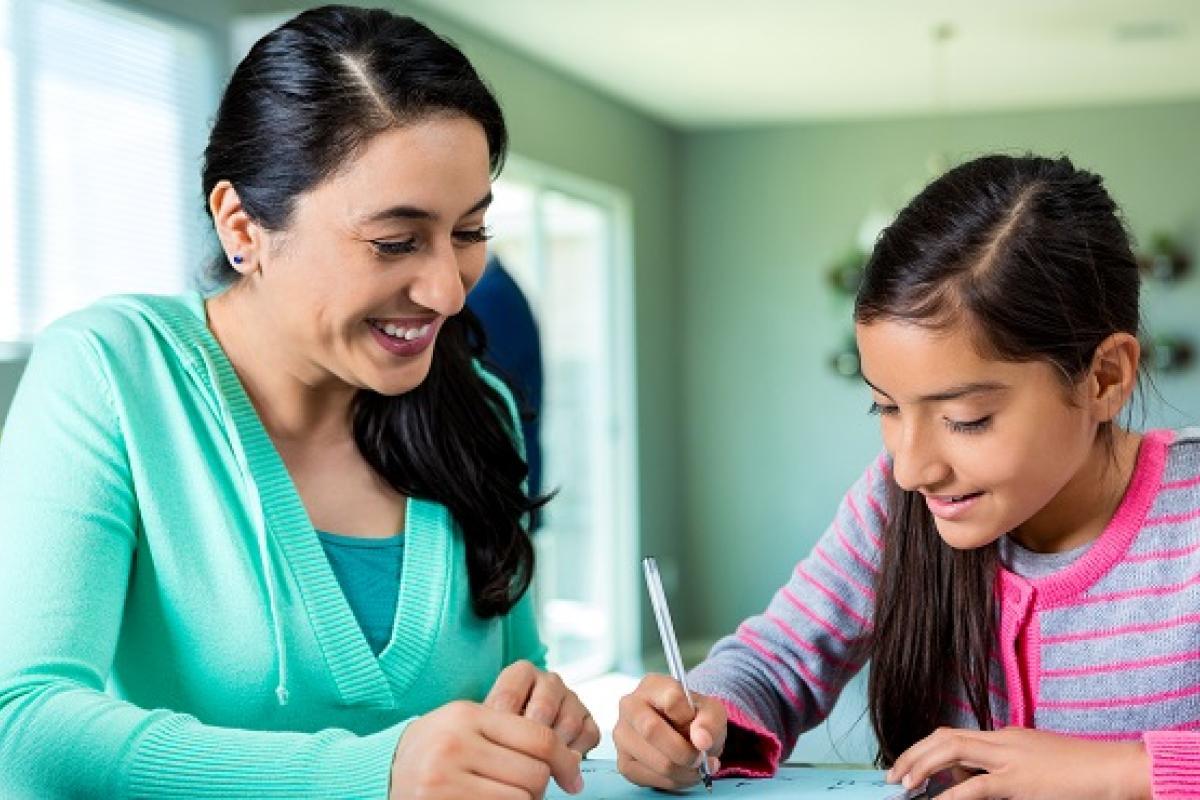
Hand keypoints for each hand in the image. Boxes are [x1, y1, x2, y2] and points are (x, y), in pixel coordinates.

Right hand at [389, 700, 582, 798]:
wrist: (385, 768)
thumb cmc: (438, 746)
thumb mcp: (468, 723)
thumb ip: (510, 730)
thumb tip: (568, 761)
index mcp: (468, 715)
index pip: (539, 738)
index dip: (566, 761)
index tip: (573, 776)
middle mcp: (455, 744)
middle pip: (534, 774)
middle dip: (541, 786)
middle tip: (529, 788)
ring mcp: (444, 779)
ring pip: (521, 799)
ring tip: (504, 795)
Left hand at [484, 660, 600, 754]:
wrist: (517, 737)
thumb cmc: (500, 728)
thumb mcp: (488, 722)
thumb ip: (493, 725)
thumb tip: (495, 745)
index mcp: (521, 674)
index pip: (510, 695)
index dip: (500, 726)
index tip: (495, 747)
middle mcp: (549, 681)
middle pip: (543, 709)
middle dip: (531, 739)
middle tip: (521, 759)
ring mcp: (571, 698)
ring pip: (568, 724)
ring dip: (554, 750)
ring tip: (538, 765)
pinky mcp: (587, 718)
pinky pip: (587, 735)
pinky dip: (574, 754)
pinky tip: (558, 763)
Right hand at [613, 673, 725, 790]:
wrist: (683, 734)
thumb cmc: (694, 718)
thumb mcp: (711, 712)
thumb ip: (709, 721)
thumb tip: (701, 741)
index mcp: (652, 685)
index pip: (671, 699)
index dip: (690, 718)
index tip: (700, 729)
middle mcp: (630, 706)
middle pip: (652, 730)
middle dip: (684, 752)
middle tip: (701, 758)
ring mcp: (622, 735)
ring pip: (656, 761)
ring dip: (685, 771)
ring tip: (696, 766)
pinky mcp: (624, 762)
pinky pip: (652, 779)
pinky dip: (674, 781)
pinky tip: (681, 772)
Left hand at [886, 726, 1151, 799]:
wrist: (1113, 769)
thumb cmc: (1079, 771)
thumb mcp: (1034, 764)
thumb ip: (1001, 769)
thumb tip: (968, 780)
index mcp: (1005, 737)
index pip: (954, 736)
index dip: (926, 750)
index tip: (907, 766)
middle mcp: (1002, 741)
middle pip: (945, 737)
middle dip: (913, 754)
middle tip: (892, 775)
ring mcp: (1010, 758)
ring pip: (952, 749)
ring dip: (921, 765)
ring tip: (903, 784)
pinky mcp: (1020, 781)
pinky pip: (977, 785)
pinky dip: (952, 793)